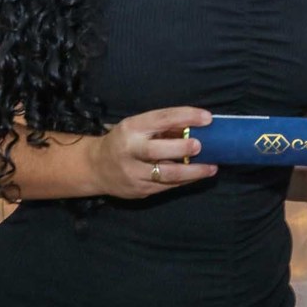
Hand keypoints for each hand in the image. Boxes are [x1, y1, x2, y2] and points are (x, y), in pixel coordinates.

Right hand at [90, 106, 217, 198]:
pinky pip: (167, 186)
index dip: (185, 116)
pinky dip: (185, 181)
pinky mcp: (140, 190)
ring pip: (165, 174)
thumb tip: (196, 125)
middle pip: (156, 150)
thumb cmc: (124, 141)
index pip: (160, 119)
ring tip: (211, 167)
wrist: (95, 168)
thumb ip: (162, 127)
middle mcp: (130, 150)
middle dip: (180, 148)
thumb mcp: (137, 127)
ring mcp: (133, 173)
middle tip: (201, 146)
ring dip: (192, 172)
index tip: (207, 117)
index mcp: (131, 128)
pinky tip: (199, 175)